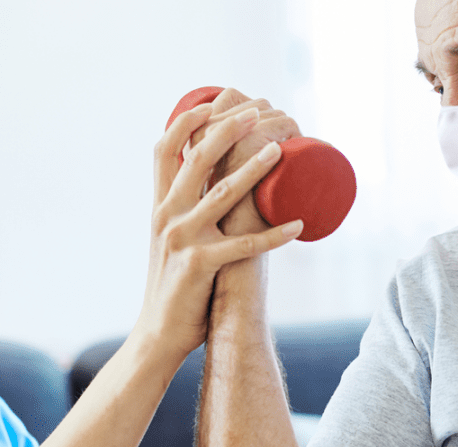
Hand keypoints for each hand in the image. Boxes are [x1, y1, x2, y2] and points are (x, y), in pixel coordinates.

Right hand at [135, 103, 302, 357]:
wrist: (159, 333)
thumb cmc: (174, 286)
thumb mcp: (170, 241)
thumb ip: (185, 215)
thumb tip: (215, 189)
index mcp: (159, 206)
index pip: (164, 150)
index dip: (188, 121)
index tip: (214, 102)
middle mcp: (166, 216)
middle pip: (194, 158)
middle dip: (227, 130)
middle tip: (257, 113)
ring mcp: (182, 239)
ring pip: (222, 193)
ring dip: (254, 169)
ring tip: (280, 149)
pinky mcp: (201, 264)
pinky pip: (245, 246)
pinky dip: (275, 235)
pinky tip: (299, 226)